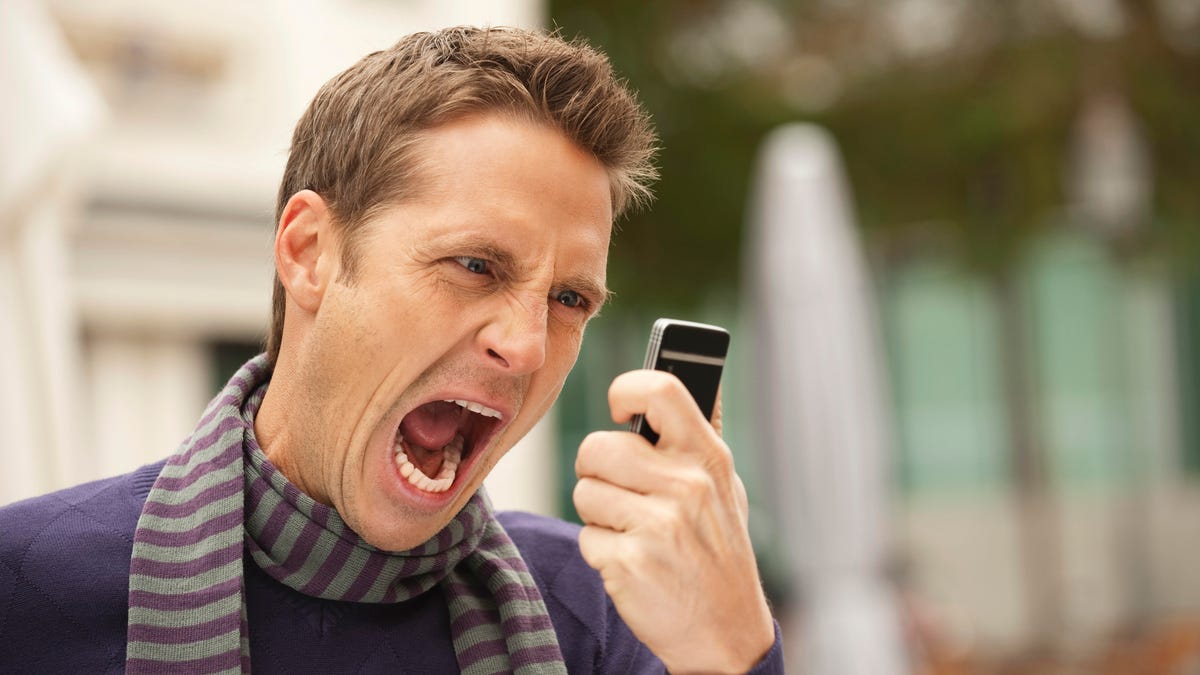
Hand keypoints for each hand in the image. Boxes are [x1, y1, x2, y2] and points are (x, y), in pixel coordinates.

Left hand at [573, 370, 774, 673]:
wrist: (727, 633)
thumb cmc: (719, 551)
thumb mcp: (725, 489)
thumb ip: (702, 437)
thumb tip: (700, 378)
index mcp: (708, 457)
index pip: (659, 390)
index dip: (626, 390)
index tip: (620, 408)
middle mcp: (686, 486)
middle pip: (597, 447)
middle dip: (596, 470)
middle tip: (618, 490)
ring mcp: (658, 525)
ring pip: (584, 492)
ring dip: (598, 513)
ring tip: (634, 531)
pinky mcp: (630, 563)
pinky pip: (586, 537)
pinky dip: (601, 552)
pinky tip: (634, 562)